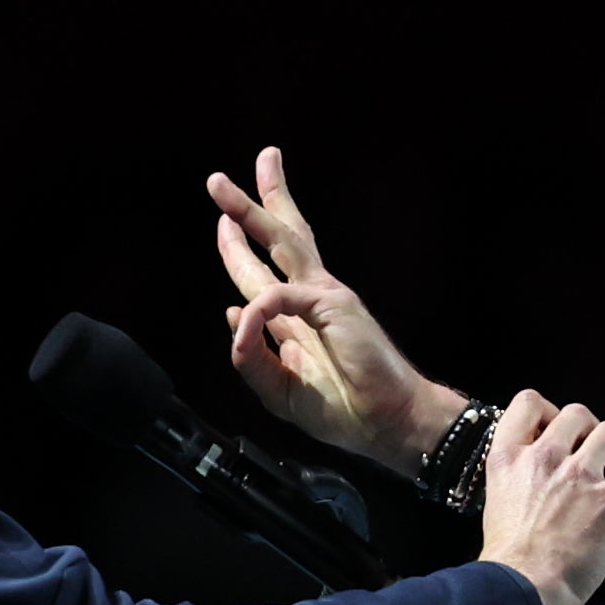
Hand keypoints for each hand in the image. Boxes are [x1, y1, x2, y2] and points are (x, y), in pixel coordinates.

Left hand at [209, 148, 468, 465]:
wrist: (386, 423)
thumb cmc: (346, 409)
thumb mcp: (280, 390)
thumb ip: (254, 358)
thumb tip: (232, 313)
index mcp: (300, 318)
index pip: (268, 272)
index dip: (243, 249)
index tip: (224, 227)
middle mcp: (311, 298)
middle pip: (277, 240)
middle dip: (248, 207)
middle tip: (218, 181)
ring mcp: (323, 296)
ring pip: (281, 242)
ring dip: (250, 212)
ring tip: (220, 186)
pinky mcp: (331, 305)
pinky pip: (279, 296)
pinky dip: (257, 309)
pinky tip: (244, 323)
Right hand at [482, 393, 604, 604]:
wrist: (523, 587)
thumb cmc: (508, 561)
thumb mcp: (495, 504)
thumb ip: (514, 484)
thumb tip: (528, 484)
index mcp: (510, 459)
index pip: (528, 404)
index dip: (547, 410)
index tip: (556, 425)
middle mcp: (545, 459)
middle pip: (576, 414)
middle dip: (589, 426)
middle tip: (594, 445)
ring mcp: (580, 477)